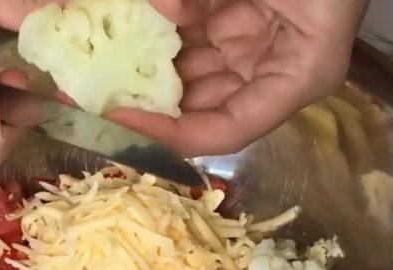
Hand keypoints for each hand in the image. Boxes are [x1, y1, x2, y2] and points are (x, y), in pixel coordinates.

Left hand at [107, 0, 369, 156]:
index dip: (169, 133)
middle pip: (202, 108)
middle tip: (94, 94)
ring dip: (146, 70)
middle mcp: (274, 70)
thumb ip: (205, 0)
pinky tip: (126, 31)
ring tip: (98, 68)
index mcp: (298, 75)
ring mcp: (253, 44)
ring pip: (189, 73)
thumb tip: (157, 8)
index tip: (118, 118)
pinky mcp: (236, 20)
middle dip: (148, 103)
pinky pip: (189, 39)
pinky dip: (157, 36)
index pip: (225, 130)